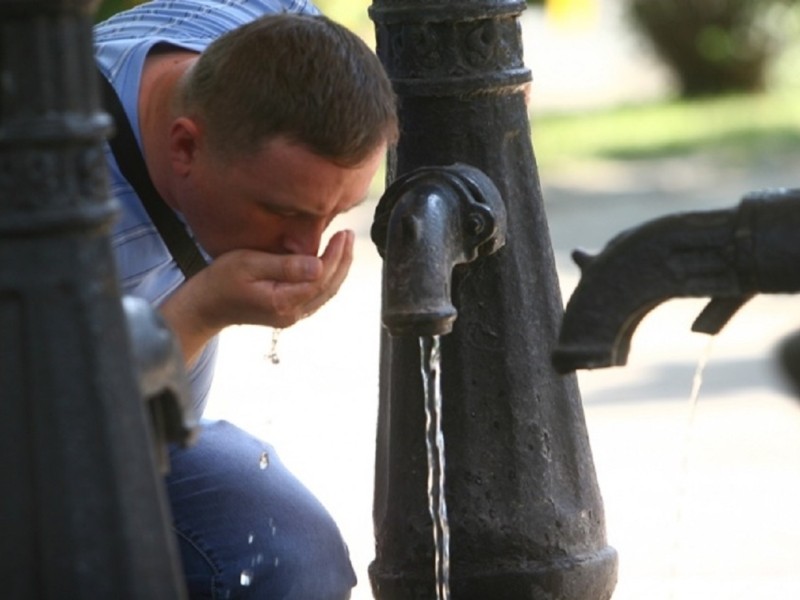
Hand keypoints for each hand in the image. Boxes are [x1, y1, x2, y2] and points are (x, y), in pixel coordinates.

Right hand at [160, 229, 353, 361]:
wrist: (205, 307)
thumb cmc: (221, 281)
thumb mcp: (248, 264)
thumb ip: (285, 265)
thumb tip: (318, 264)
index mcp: (283, 302)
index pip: (321, 277)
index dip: (336, 255)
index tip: (343, 234)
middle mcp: (292, 314)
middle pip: (329, 287)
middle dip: (343, 260)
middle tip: (349, 235)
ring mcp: (292, 316)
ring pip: (326, 293)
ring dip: (339, 268)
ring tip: (345, 245)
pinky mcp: (289, 313)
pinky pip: (317, 295)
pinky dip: (328, 278)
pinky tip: (330, 261)